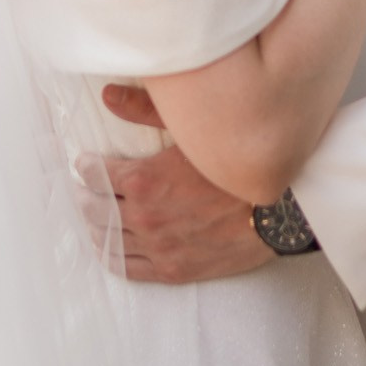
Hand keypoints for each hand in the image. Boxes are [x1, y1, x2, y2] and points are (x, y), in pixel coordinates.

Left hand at [96, 87, 271, 281]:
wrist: (280, 210)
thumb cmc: (238, 166)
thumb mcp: (193, 130)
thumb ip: (146, 110)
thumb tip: (108, 95)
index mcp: (144, 180)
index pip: (95, 175)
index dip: (87, 167)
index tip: (86, 163)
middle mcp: (144, 217)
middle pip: (94, 209)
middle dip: (86, 196)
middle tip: (86, 189)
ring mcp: (157, 247)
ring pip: (107, 240)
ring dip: (97, 226)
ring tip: (95, 216)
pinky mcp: (172, 270)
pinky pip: (127, 268)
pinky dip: (112, 255)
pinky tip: (109, 246)